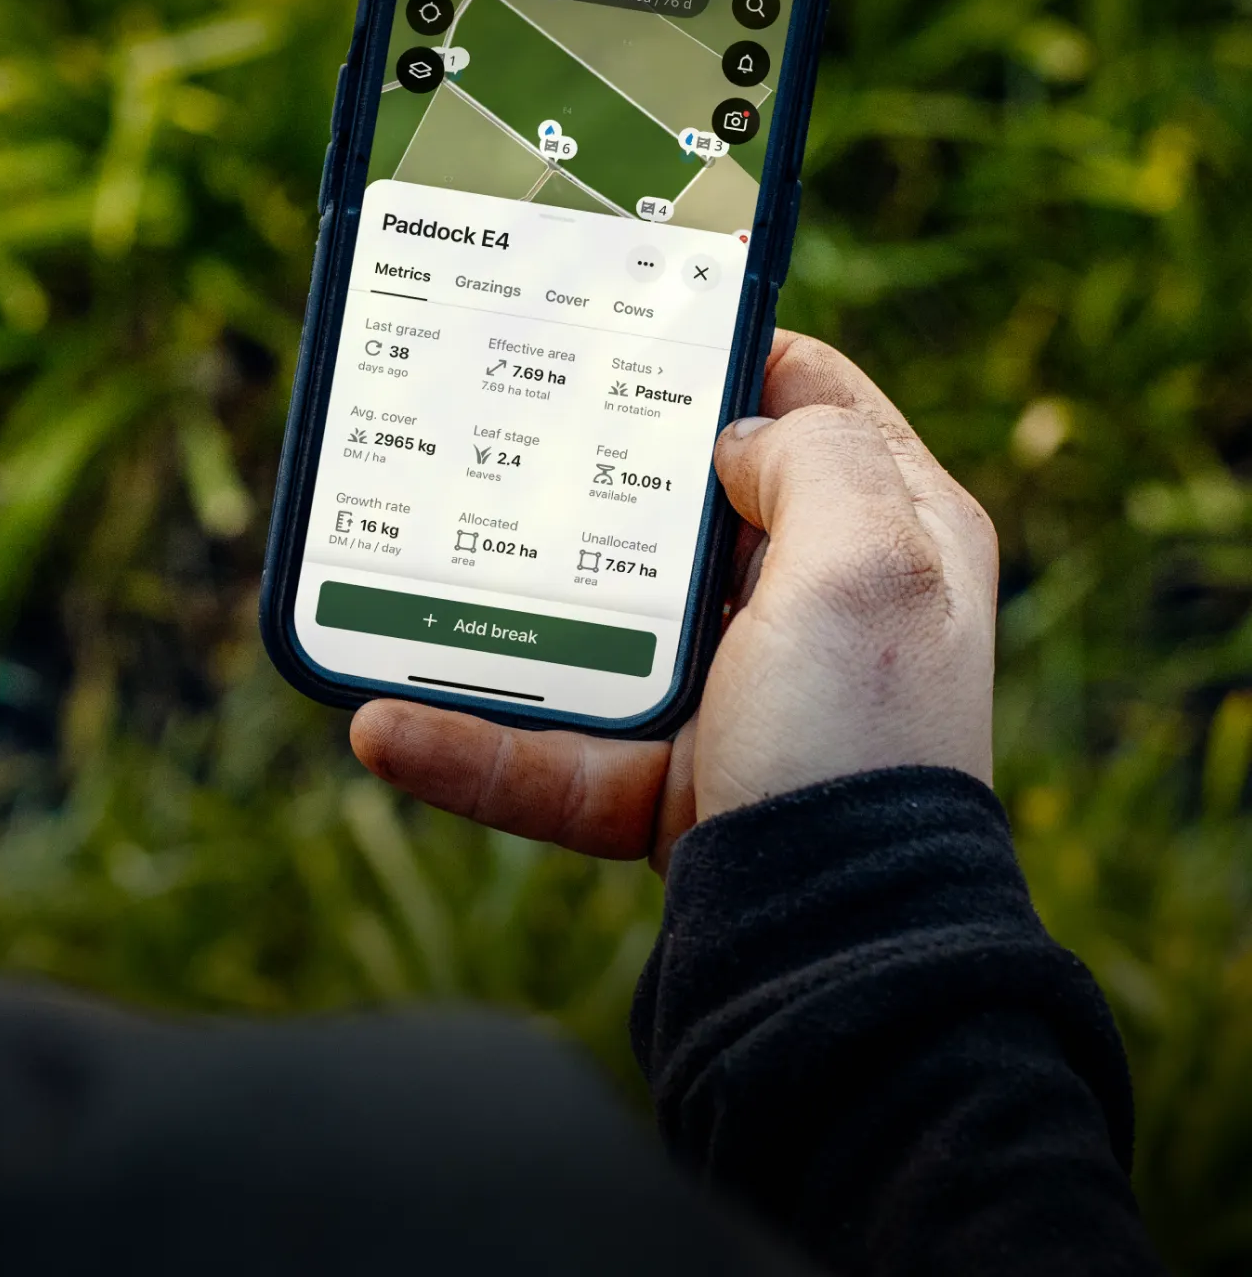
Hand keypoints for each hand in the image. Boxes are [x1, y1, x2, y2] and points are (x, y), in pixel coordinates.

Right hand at [350, 330, 997, 873]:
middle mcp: (818, 613)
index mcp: (894, 538)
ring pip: (599, 634)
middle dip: (588, 474)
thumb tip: (738, 435)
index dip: (728, 350)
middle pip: (685, 511)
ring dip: (497, 616)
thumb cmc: (862, 740)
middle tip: (499, 422)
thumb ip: (814, 457)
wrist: (840, 957)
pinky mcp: (669, 792)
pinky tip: (383, 727)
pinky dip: (470, 749)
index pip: (814, 403)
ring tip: (396, 580)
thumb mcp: (870, 560)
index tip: (626, 319)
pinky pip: (552, 757)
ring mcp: (739, 704)